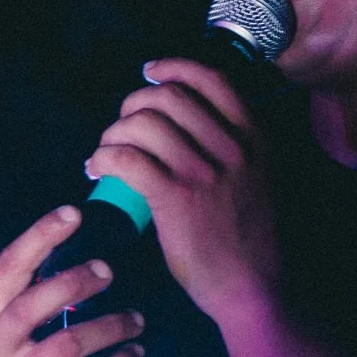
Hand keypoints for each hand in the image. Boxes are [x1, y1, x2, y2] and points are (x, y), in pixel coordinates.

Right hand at [0, 206, 147, 356]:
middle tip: (107, 270)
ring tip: (135, 318)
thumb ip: (10, 306)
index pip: (3, 272)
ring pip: (68, 344)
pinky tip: (135, 354)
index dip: (37, 239)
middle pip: (32, 306)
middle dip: (73, 282)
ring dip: (109, 325)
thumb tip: (56, 258)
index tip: (70, 214)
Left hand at [86, 60, 277, 323]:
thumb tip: (180, 126)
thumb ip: (233, 148)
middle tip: (122, 128)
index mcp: (255, 137)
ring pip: (143, 123)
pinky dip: (103, 158)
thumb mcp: (259, 180)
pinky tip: (97, 169)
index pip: (211, 79)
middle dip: (134, 105)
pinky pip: (126, 158)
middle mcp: (233, 147)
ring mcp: (205, 171)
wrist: (255, 288)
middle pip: (168, 97)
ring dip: (114, 133)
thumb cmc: (251, 240)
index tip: (150, 74)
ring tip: (107, 154)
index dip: (174, 68)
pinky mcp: (177, 198)